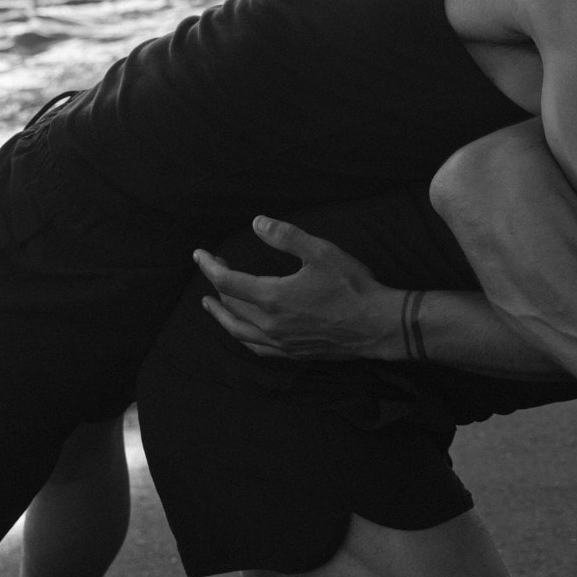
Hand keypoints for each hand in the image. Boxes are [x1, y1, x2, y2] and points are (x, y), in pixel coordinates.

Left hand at [195, 215, 402, 360]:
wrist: (376, 325)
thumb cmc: (351, 286)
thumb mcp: (320, 252)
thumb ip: (285, 236)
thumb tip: (256, 223)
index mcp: (272, 298)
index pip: (228, 282)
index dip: (210, 267)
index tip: (199, 254)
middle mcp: (270, 324)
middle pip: (231, 305)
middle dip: (218, 285)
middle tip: (215, 267)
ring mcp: (280, 342)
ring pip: (238, 331)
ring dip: (222, 315)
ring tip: (211, 305)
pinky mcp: (292, 353)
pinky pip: (256, 348)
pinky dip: (242, 336)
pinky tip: (244, 332)